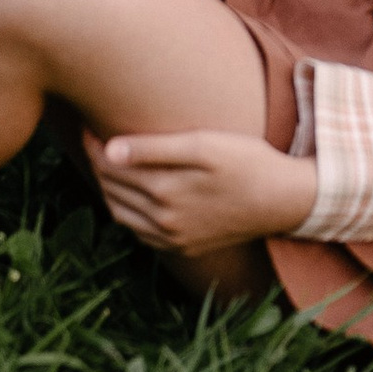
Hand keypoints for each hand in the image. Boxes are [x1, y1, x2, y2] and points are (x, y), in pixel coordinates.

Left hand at [84, 128, 317, 252]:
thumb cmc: (245, 160)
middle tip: (93, 138)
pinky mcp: (185, 248)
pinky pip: (141, 233)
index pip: (110, 167)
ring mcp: (174, 240)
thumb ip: (154, 148)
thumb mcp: (202, 144)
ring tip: (106, 163)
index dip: (94, 144)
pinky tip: (131, 194)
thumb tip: (109, 150)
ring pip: (121, 215)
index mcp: (165, 192)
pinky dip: (127, 213)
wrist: (283, 200)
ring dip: (107, 189)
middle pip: (112, 190)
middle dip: (96, 164)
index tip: (89, 123)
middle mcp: (164, 222)